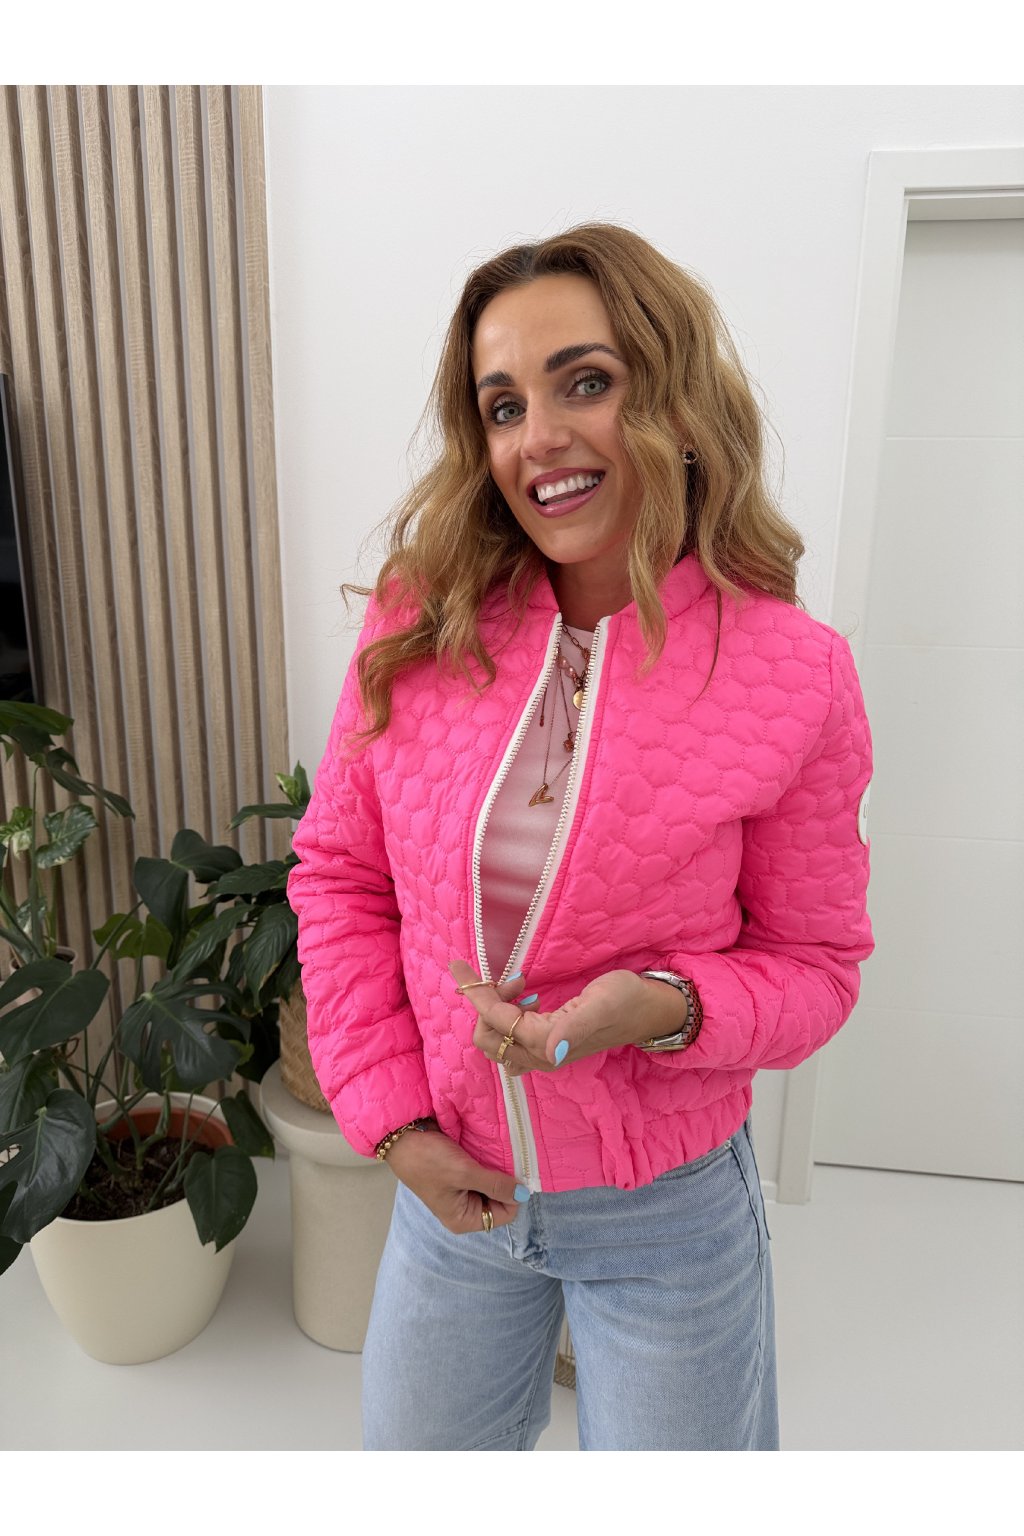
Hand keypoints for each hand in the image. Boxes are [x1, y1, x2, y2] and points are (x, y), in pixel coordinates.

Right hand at [384, 1124, 523, 1233]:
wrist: (401, 1135)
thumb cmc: (427, 1159)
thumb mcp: (464, 1173)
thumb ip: (496, 1185)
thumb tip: (524, 1194)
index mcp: (463, 1219)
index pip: (506, 1214)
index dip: (513, 1194)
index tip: (515, 1171)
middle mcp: (464, 1209)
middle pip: (500, 1200)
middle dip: (504, 1181)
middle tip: (506, 1159)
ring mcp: (462, 1191)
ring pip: (493, 1184)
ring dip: (496, 1169)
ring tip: (496, 1152)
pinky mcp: (460, 1174)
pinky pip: (483, 1172)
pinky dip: (488, 1162)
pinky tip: (488, 1149)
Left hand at [449, 959, 676, 1076]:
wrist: (646, 1010)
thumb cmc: (626, 1000)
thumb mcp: (603, 1005)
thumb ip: (575, 1028)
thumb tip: (551, 1052)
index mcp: (548, 1044)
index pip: (496, 1019)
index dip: (475, 992)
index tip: (457, 965)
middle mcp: (540, 1056)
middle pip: (487, 1036)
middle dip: (487, 1003)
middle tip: (513, 977)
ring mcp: (541, 1054)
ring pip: (495, 1038)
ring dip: (495, 1009)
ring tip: (520, 983)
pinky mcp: (544, 1048)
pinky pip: (509, 1037)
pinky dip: (505, 1015)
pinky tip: (525, 995)